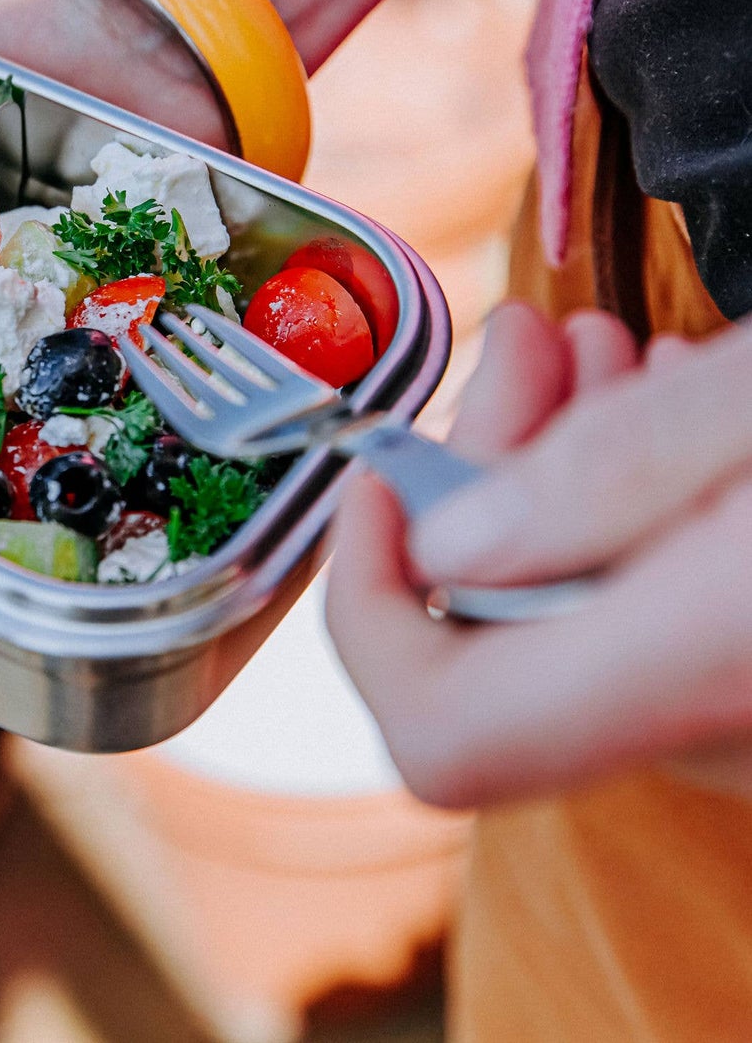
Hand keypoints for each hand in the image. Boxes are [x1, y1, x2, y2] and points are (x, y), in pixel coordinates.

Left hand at [327, 303, 751, 807]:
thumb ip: (608, 473)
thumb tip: (443, 549)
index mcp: (702, 671)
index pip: (445, 732)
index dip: (369, 609)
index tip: (375, 477)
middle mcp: (723, 736)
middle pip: (506, 643)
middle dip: (481, 479)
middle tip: (524, 346)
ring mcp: (747, 722)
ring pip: (580, 620)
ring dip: (557, 478)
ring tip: (599, 357)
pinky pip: (652, 625)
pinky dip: (630, 515)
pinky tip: (664, 415)